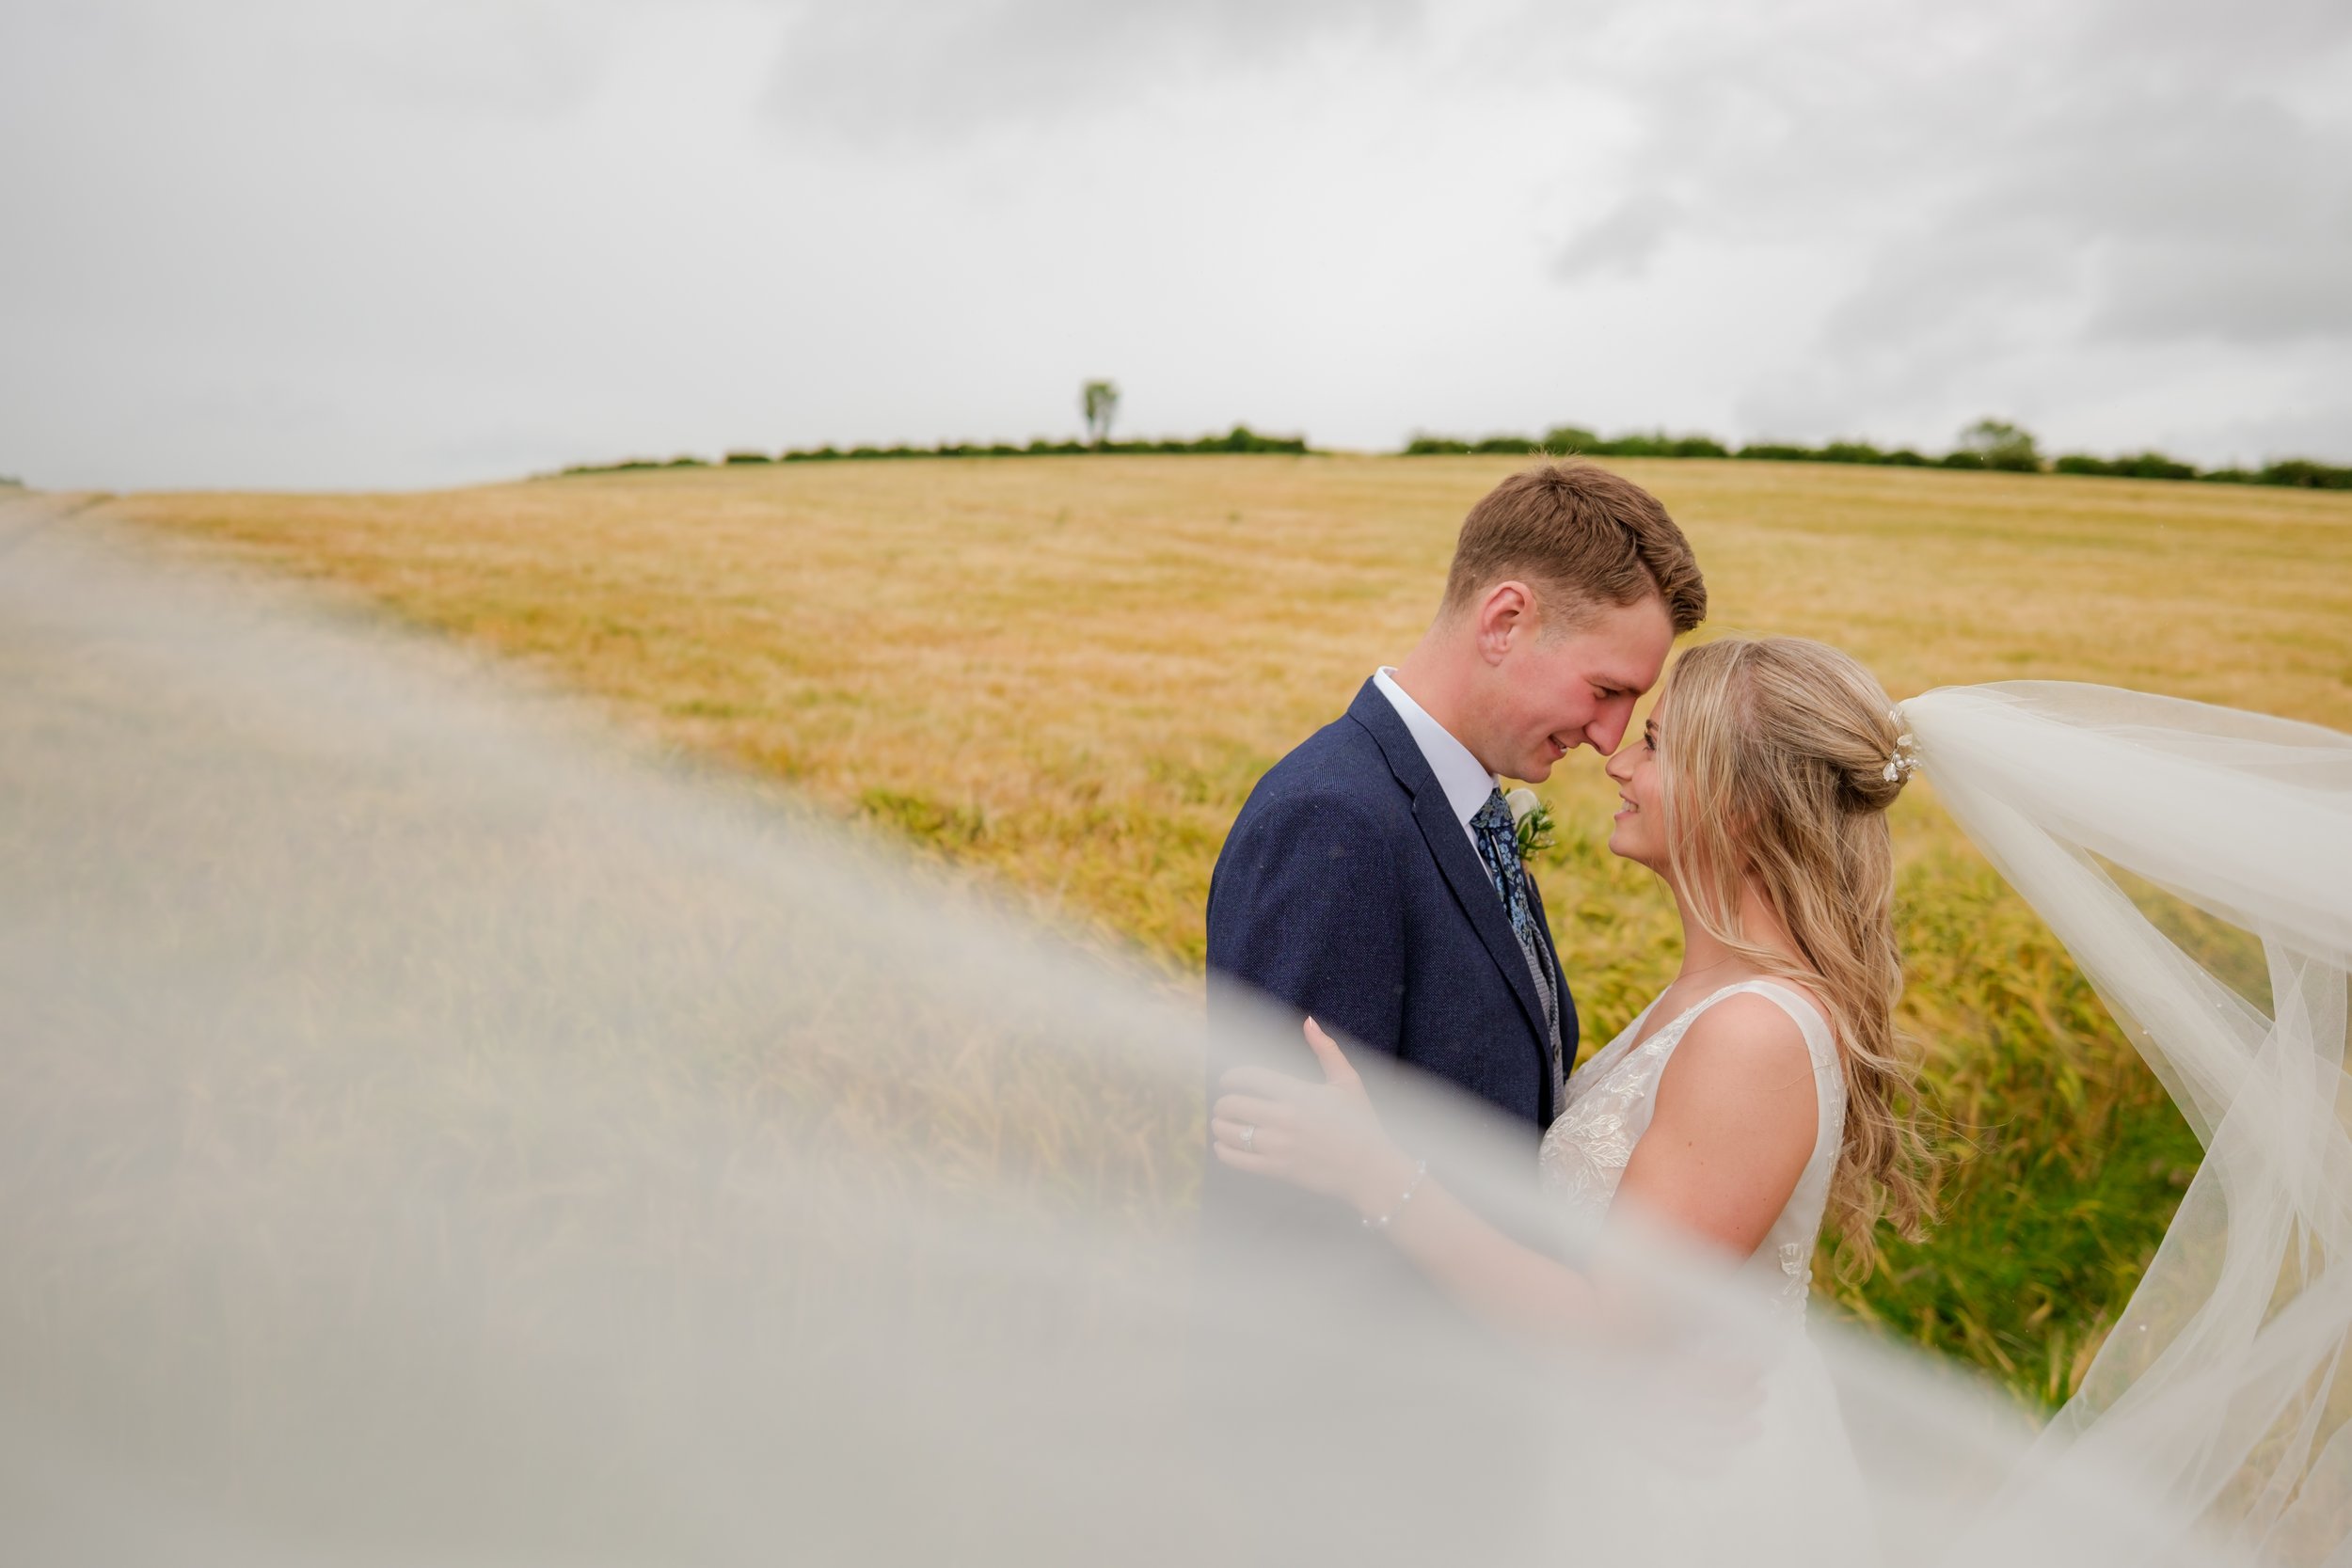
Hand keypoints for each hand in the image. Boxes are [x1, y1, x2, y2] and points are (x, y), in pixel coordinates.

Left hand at [1210, 1018, 1414, 1216]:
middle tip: (1224, 1104)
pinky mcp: (1278, 1169)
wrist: (1370, 1170)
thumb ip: (1326, 1049)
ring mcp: (1280, 1145)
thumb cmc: (1361, 1124)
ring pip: (1230, 1132)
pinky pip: (1237, 1159)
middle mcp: (1286, 1118)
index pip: (1250, 1077)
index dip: (1231, 1077)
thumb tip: (1308, 1020)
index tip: (1227, 1081)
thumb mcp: (1348, 1082)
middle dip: (1223, 1103)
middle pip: (1233, 1104)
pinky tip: (1223, 1146)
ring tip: (1222, 1123)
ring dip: (1220, 1126)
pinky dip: (1223, 1151)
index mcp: (1299, 1093)